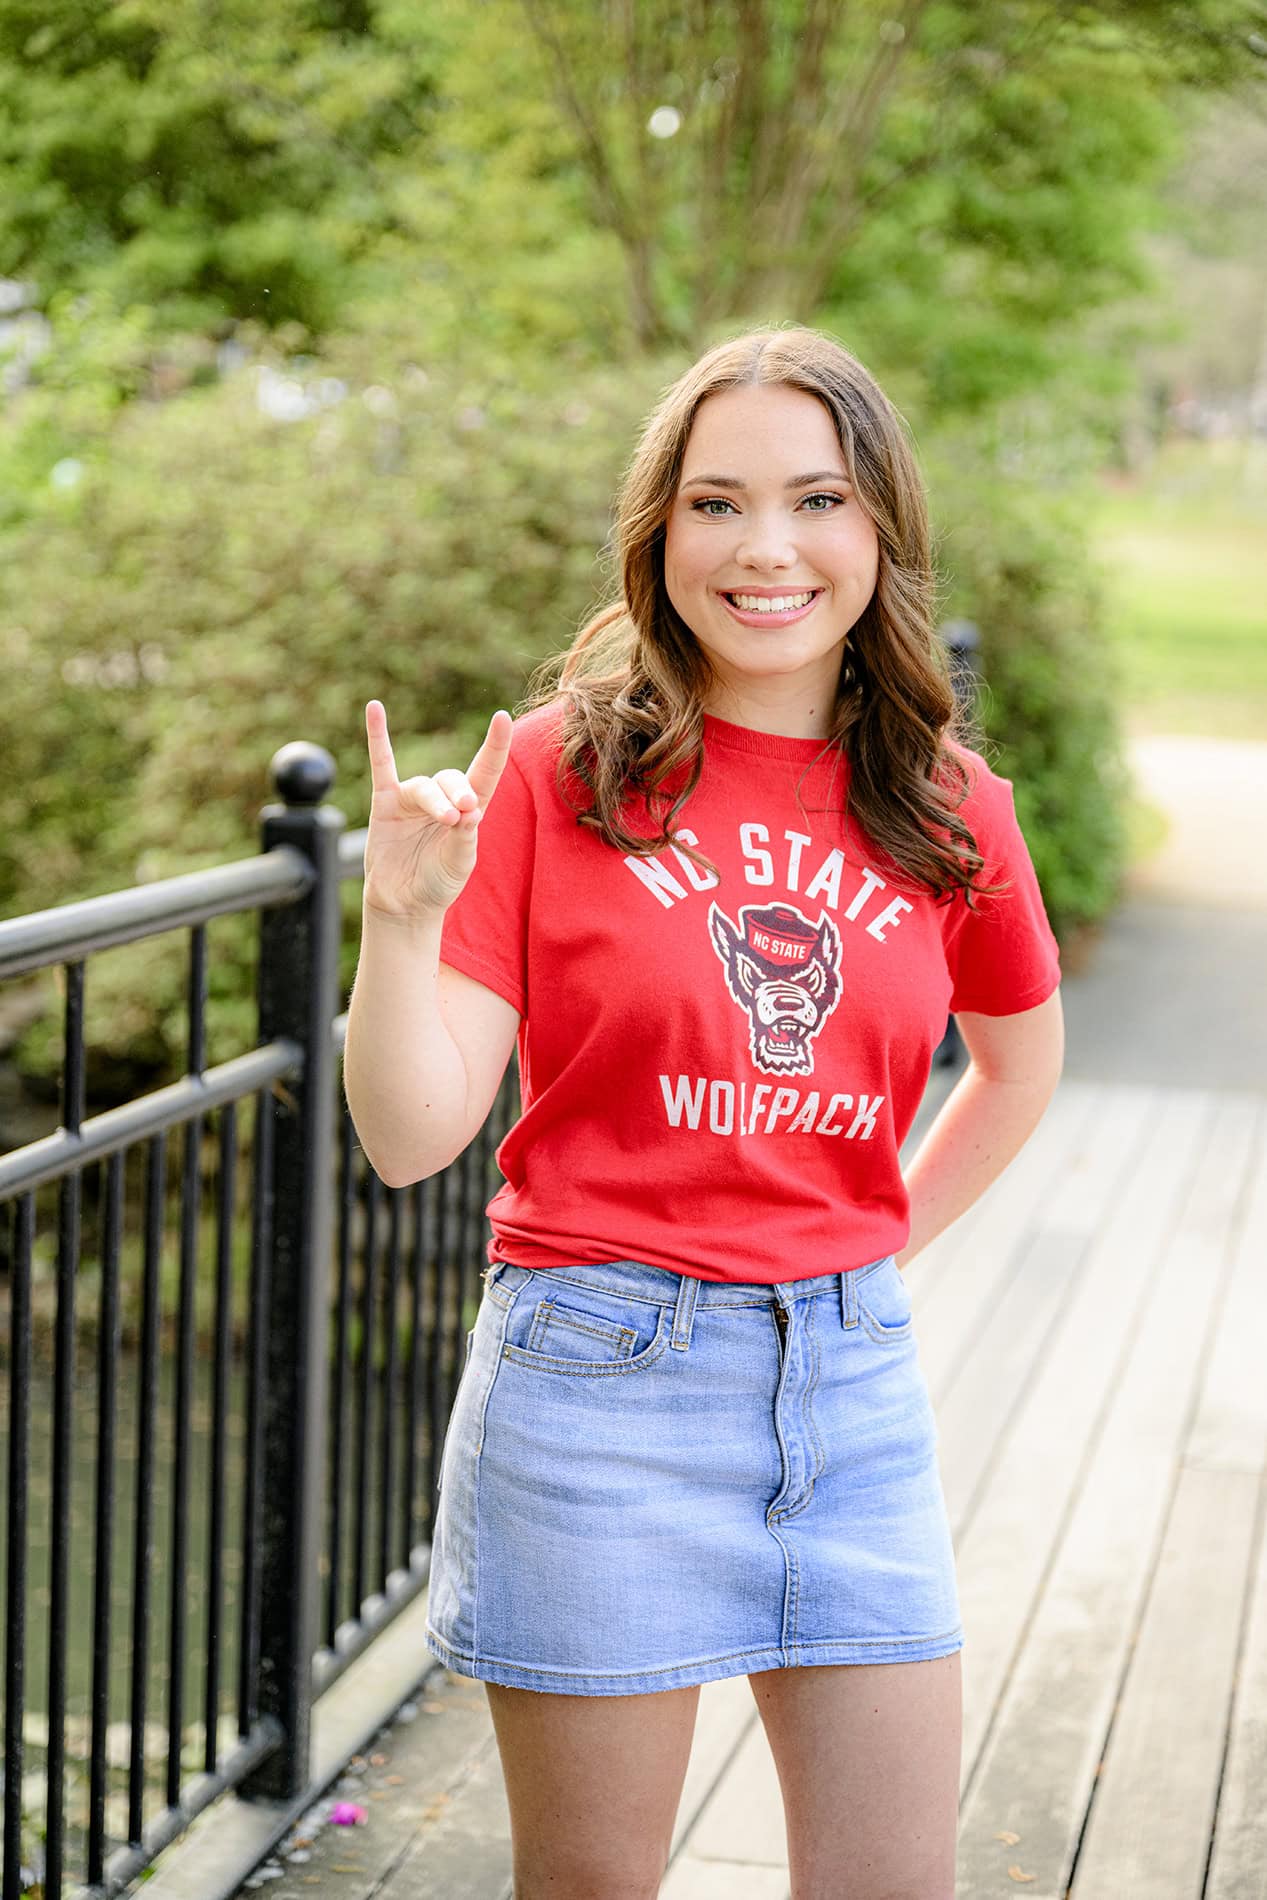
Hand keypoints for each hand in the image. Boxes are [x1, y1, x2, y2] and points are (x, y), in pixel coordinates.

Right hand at [362, 700, 512, 920]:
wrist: (404, 904)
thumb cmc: (438, 882)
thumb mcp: (459, 863)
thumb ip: (465, 836)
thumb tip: (472, 809)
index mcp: (468, 809)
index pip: (485, 771)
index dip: (495, 746)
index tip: (502, 718)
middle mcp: (442, 798)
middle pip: (452, 779)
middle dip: (458, 793)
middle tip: (463, 812)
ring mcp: (412, 798)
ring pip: (425, 786)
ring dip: (435, 800)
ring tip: (446, 819)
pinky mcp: (385, 803)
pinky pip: (381, 764)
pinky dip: (377, 736)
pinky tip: (374, 709)